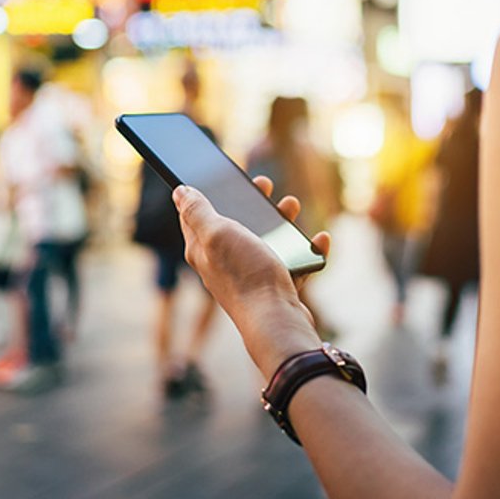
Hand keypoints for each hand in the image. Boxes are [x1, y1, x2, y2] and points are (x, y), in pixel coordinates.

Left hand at [174, 176, 330, 377]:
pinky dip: (306, 249)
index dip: (203, 194)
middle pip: (235, 224)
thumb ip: (198, 211)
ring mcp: (251, 275)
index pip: (194, 217)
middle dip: (250, 202)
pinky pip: (293, 263)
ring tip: (292, 204)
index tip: (217, 177)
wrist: (277, 321)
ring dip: (281, 220)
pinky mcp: (276, 287)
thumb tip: (179, 192)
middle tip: (263, 184)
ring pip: (266, 240)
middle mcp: (224, 263)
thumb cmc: (245, 275)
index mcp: (204, 250)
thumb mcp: (217, 233)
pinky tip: (320, 240)